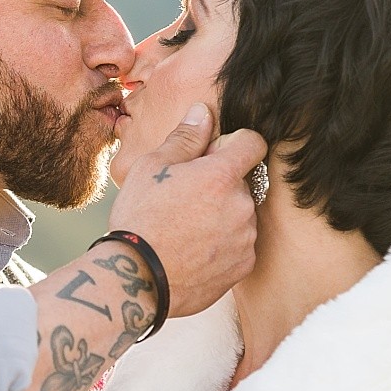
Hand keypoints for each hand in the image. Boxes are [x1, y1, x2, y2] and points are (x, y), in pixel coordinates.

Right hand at [107, 103, 266, 316]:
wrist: (138, 279)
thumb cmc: (140, 219)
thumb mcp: (152, 168)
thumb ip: (185, 138)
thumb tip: (204, 112)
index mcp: (222, 175)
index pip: (253, 143)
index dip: (233, 145)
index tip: (212, 157)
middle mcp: (242, 205)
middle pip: (242, 182)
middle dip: (220, 185)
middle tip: (184, 200)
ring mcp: (245, 238)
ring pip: (241, 214)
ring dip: (222, 215)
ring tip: (186, 230)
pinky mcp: (243, 266)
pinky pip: (240, 245)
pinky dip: (223, 245)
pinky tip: (193, 250)